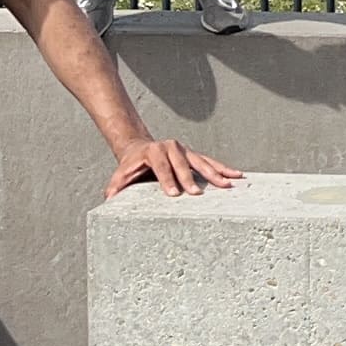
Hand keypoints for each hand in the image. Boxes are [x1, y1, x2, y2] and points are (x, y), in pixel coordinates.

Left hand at [104, 134, 240, 196]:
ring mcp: (184, 150)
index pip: (161, 165)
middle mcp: (171, 147)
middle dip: (190, 178)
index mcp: (153, 151)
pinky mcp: (193, 155)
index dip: (167, 179)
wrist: (140, 147)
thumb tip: (109, 198)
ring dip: (215, 173)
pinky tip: (236, 175)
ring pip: (201, 161)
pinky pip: (210, 162)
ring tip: (228, 183)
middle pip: (182, 163)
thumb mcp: (121, 173)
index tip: (174, 193)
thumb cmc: (131, 165)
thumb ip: (116, 185)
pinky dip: (223, 168)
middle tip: (197, 194)